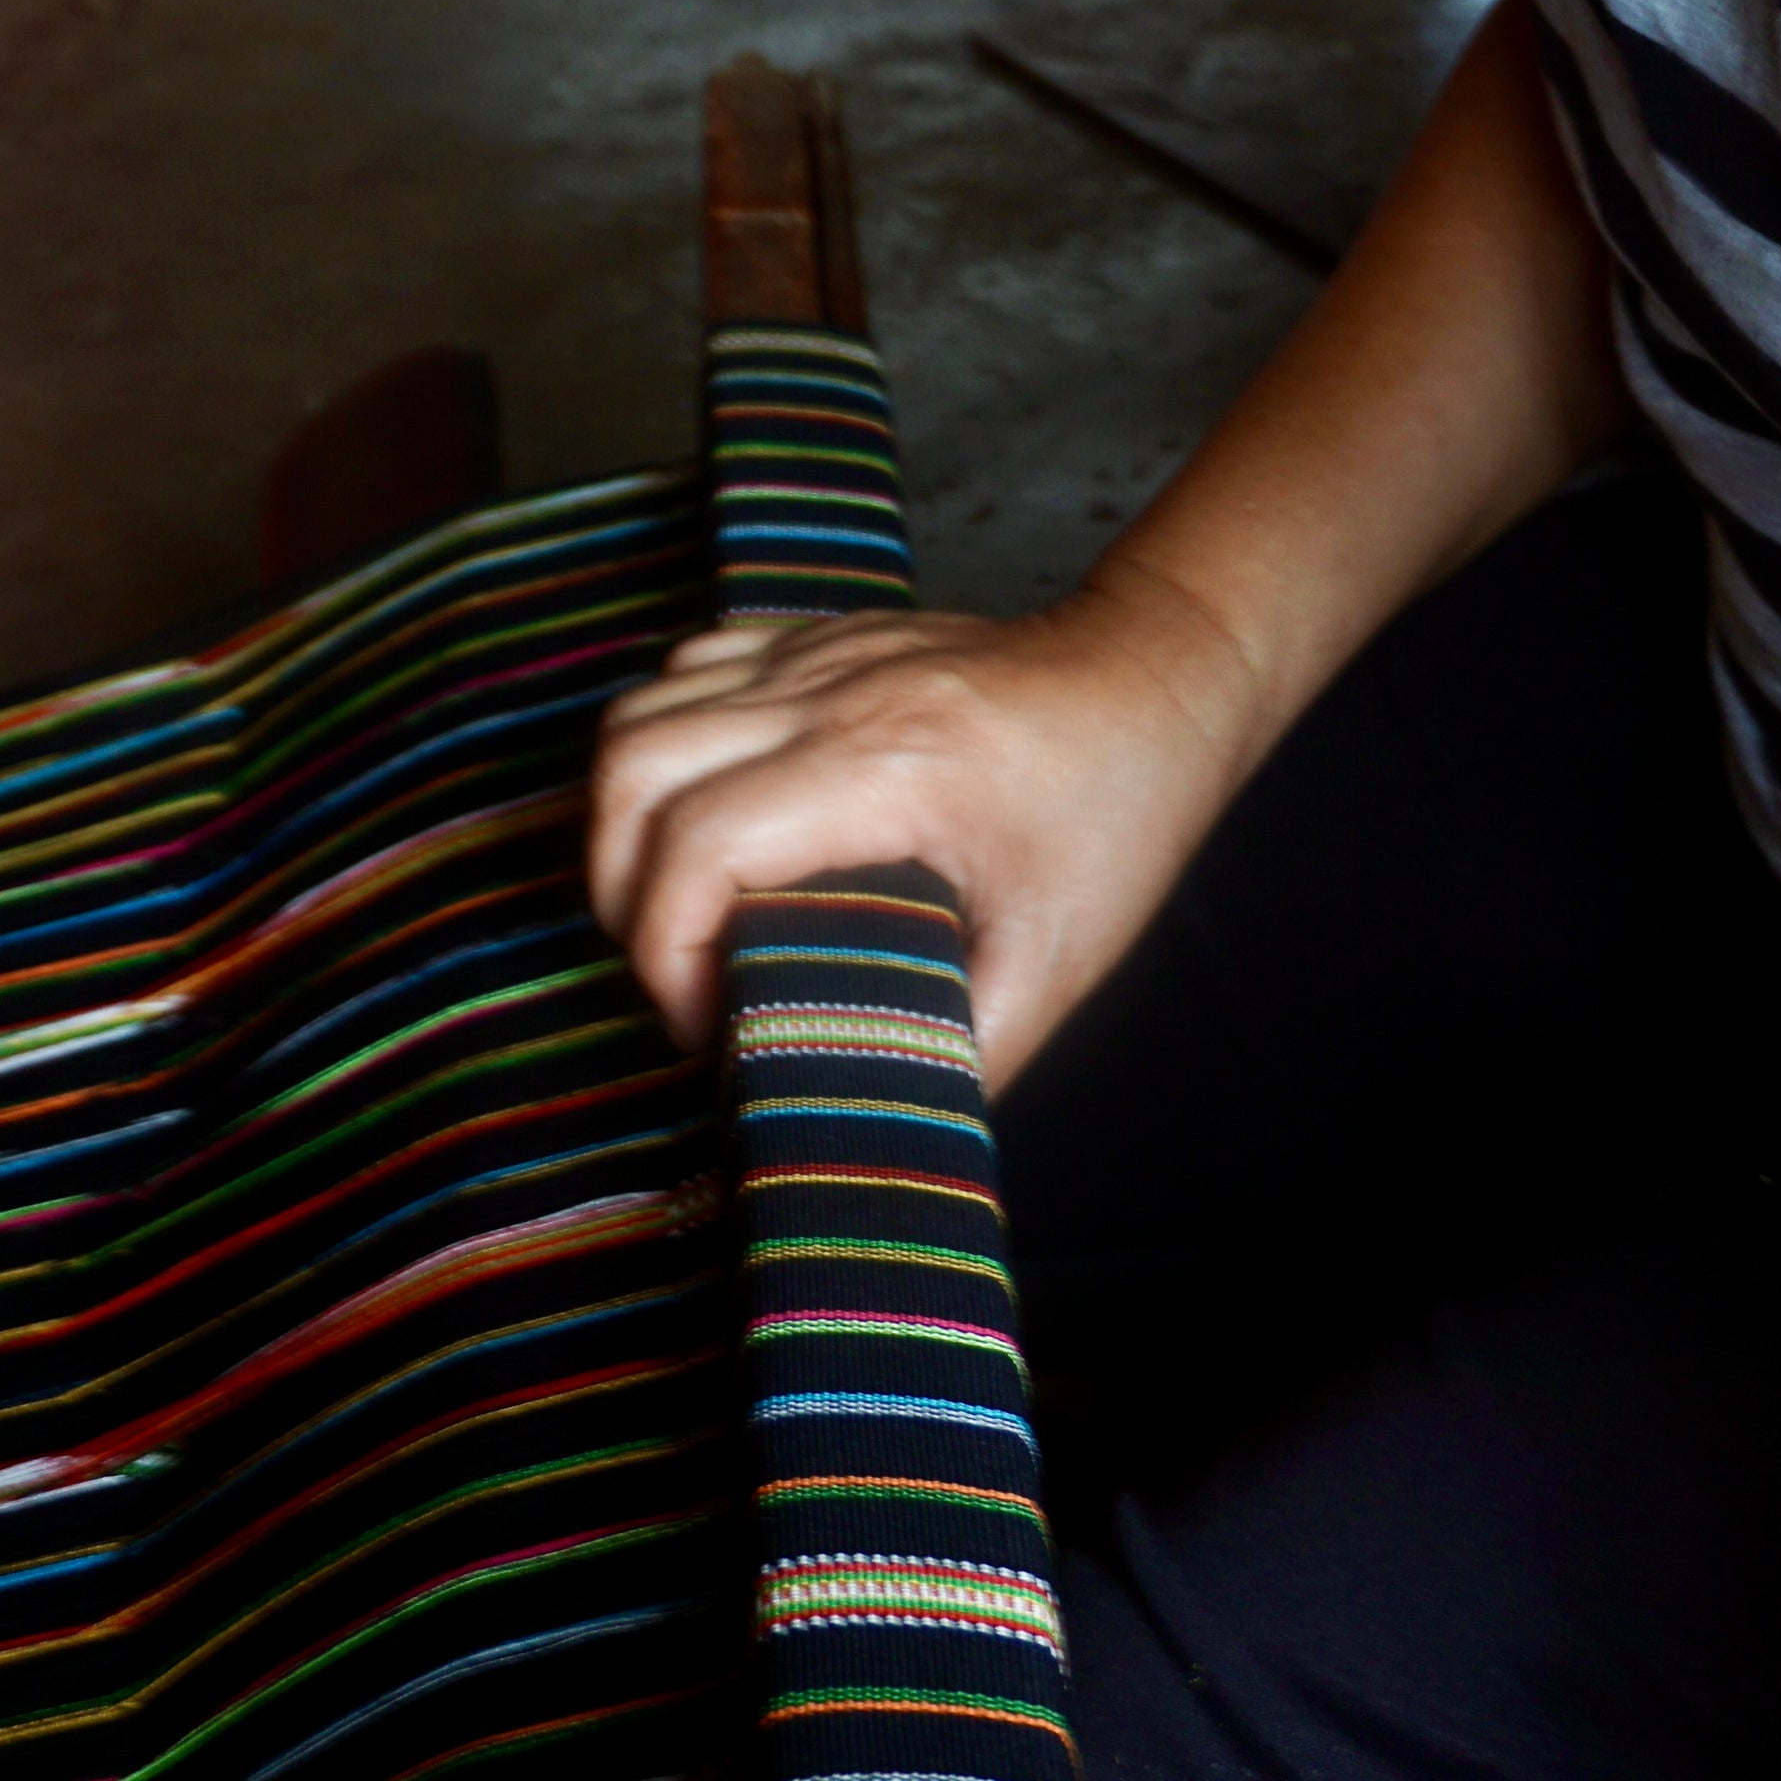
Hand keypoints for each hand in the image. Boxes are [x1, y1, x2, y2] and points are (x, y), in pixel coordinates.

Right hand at [586, 557, 1264, 1086]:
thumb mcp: (1061, 960)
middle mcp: (836, 690)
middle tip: (684, 980)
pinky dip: (660, 755)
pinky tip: (709, 821)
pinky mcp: (814, 639)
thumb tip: (864, 1141)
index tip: (713, 1024)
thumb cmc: (1122, 807)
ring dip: (623, 826)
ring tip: (683, 912)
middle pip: (634, 773)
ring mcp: (818, 652)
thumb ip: (958, 1058)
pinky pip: (683, 678)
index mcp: (894, 764)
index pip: (700, 845)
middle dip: (621, 899)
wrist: (1159, 674)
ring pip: (637, 718)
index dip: (667, 956)